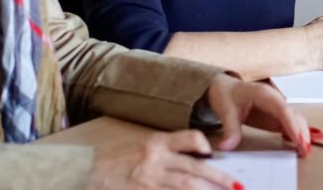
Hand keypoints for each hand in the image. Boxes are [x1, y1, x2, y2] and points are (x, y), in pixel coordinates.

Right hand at [87, 129, 237, 189]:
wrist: (86, 172)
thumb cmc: (114, 158)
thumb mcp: (141, 145)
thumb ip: (166, 150)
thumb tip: (194, 159)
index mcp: (157, 142)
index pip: (189, 138)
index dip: (205, 145)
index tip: (214, 155)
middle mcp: (156, 160)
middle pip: (194, 169)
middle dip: (218, 178)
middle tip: (236, 185)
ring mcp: (149, 180)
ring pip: (185, 187)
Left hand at [205, 76, 310, 155]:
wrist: (227, 89)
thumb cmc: (228, 95)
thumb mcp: (226, 112)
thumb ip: (230, 129)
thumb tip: (226, 146)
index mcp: (264, 95)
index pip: (282, 109)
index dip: (292, 124)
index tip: (298, 139)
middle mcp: (276, 100)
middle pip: (294, 115)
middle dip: (301, 132)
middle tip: (304, 150)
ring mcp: (278, 109)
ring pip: (295, 120)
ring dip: (302, 134)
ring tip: (304, 152)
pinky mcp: (276, 117)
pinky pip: (291, 125)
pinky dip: (296, 135)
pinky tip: (299, 147)